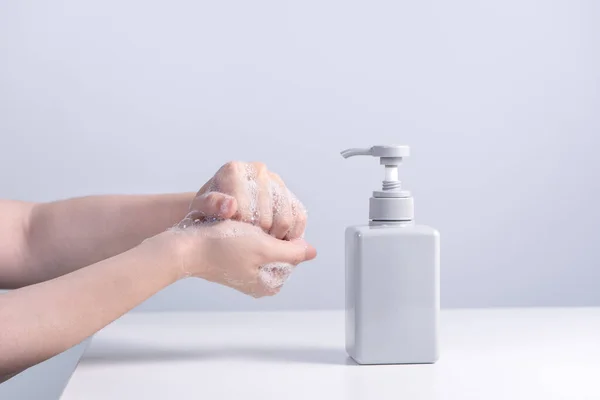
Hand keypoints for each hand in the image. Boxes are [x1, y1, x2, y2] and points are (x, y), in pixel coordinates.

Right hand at [164, 219, 316, 296]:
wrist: (186, 246)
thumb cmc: (223, 247)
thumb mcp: (265, 248)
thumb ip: (292, 252)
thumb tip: (311, 252)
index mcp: (268, 285)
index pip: (293, 257)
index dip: (286, 239)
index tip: (269, 230)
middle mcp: (256, 282)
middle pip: (279, 251)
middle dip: (272, 235)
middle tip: (255, 227)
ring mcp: (243, 272)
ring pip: (264, 244)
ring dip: (258, 232)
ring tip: (243, 227)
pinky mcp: (230, 260)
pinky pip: (248, 242)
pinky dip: (246, 232)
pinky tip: (235, 227)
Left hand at [188, 162, 306, 239]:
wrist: (220, 208)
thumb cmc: (208, 210)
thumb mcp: (200, 210)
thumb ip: (210, 205)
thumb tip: (231, 206)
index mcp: (233, 170)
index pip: (244, 208)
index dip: (240, 231)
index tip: (234, 240)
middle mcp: (258, 170)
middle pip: (265, 215)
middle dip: (257, 237)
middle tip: (248, 247)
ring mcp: (276, 180)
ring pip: (285, 217)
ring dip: (275, 238)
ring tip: (261, 246)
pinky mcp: (289, 193)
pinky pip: (299, 215)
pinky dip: (293, 234)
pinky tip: (279, 243)